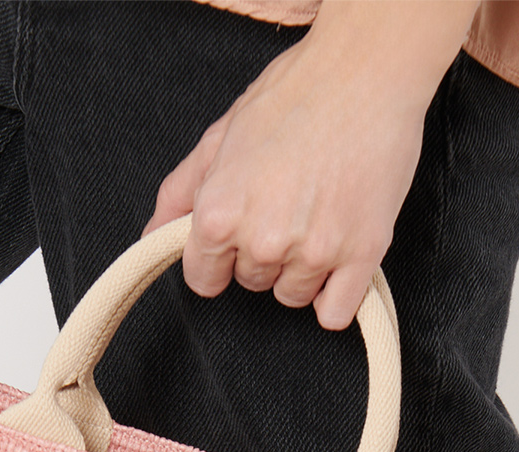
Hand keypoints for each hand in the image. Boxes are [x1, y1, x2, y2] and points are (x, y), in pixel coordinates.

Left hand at [142, 1, 478, 330]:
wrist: (365, 71)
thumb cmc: (294, 93)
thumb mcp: (220, 137)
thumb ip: (181, 193)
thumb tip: (153, 234)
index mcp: (220, 214)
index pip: (204, 278)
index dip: (219, 257)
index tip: (237, 235)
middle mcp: (263, 241)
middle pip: (252, 282)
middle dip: (264, 252)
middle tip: (288, 202)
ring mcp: (314, 253)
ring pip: (293, 295)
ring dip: (302, 269)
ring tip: (317, 213)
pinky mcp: (361, 256)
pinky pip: (335, 313)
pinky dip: (335, 295)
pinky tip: (338, 258)